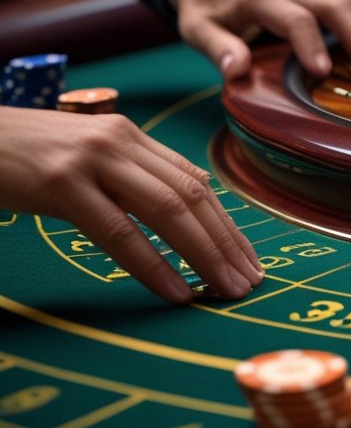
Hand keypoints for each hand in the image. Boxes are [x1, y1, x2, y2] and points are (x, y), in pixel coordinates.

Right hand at [0, 107, 262, 303]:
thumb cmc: (24, 157)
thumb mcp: (85, 160)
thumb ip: (130, 179)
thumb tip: (182, 216)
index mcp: (131, 138)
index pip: (195, 182)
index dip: (227, 223)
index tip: (248, 259)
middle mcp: (120, 142)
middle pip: (191, 196)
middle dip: (227, 243)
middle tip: (249, 282)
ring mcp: (92, 161)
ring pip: (167, 211)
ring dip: (204, 255)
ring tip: (225, 289)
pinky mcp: (61, 184)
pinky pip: (119, 232)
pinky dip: (154, 265)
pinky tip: (176, 290)